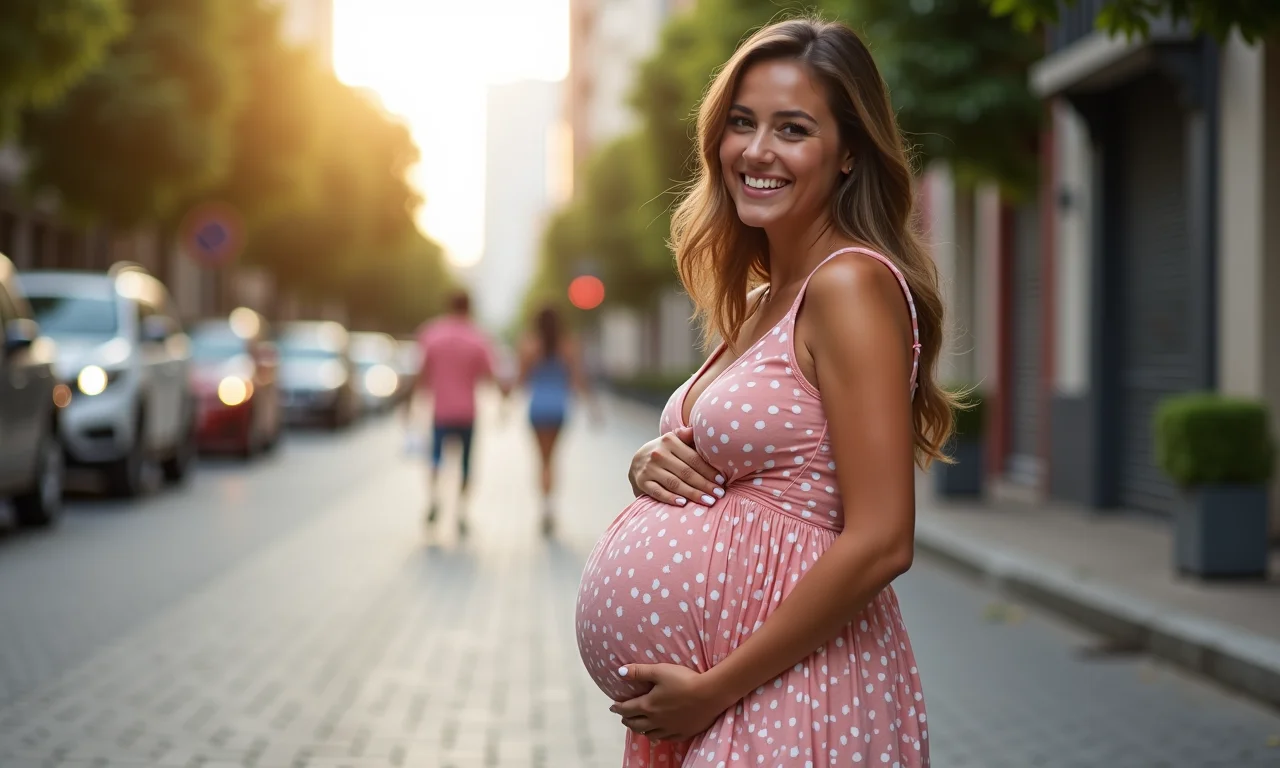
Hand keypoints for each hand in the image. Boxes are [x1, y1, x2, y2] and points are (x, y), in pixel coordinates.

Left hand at [609, 663, 732, 740]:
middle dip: (627, 720)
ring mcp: (669, 729)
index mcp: (648, 705)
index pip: (627, 709)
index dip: (618, 707)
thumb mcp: (660, 670)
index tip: (612, 706)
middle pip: (635, 724)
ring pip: (649, 734)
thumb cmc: (684, 680)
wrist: (710, 694)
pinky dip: (657, 736)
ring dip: (640, 730)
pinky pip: (665, 738)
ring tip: (638, 725)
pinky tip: (658, 733)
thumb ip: (639, 672)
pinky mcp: (682, 733)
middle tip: (623, 716)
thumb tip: (619, 672)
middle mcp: (656, 720)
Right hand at [629, 427, 723, 506]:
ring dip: (693, 494)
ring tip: (708, 501)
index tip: (722, 481)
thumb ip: (687, 436)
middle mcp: (658, 454)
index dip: (709, 470)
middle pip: (686, 472)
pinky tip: (683, 504)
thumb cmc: (665, 452)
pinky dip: (670, 498)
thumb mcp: (674, 440)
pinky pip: (658, 492)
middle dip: (705, 485)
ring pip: (674, 483)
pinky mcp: (642, 481)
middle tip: (719, 494)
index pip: (694, 459)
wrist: (638, 460)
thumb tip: (700, 427)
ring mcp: (649, 468)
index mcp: (670, 441)